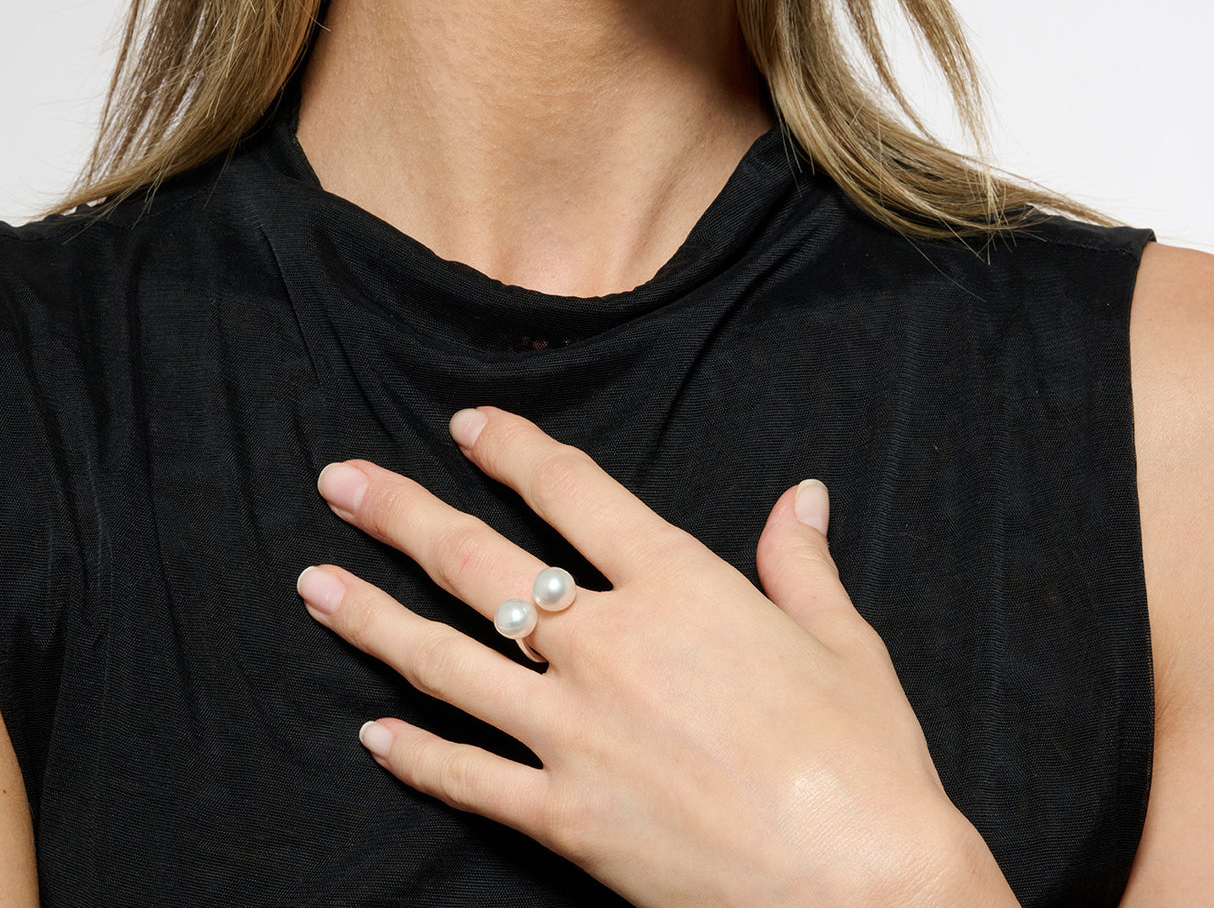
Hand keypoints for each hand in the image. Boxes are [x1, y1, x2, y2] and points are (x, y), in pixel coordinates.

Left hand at [296, 407, 1014, 907]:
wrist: (865, 889)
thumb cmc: (866, 758)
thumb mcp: (843, 643)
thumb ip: (800, 562)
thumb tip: (800, 495)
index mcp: (678, 588)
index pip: (572, 492)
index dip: (513, 450)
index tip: (468, 426)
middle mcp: (608, 647)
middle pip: (479, 563)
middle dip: (400, 514)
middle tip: (340, 481)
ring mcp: (574, 734)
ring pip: (446, 661)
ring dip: (372, 618)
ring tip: (314, 583)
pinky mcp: (564, 817)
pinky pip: (470, 778)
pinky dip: (417, 756)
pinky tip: (372, 735)